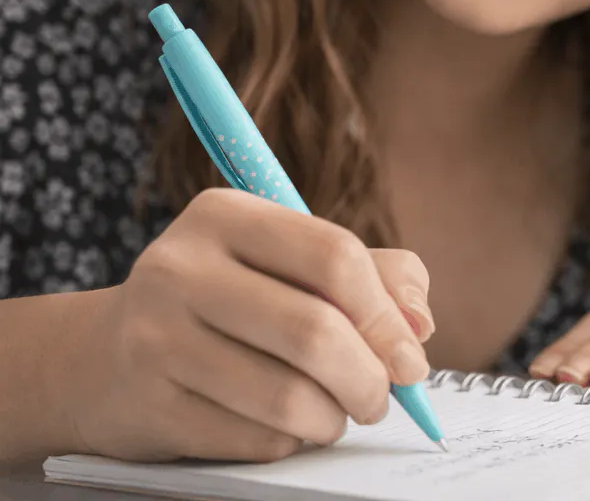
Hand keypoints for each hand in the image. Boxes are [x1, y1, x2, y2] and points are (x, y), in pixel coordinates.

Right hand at [66, 188, 434, 462]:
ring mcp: (155, 337)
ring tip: (336, 411)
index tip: (411, 355)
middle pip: (314, 330)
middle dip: (369, 377)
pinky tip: (285, 425)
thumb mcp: (290, 261)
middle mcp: (181, 267)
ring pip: (287, 396)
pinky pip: (253, 439)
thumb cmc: (229, 299)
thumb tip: (419, 323)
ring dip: (333, 417)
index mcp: (225, 214)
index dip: (385, 314)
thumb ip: (373, 274)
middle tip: (382, 397)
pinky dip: (289, 440)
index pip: (333, 256)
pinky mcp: (148, 405)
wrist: (105, 357)